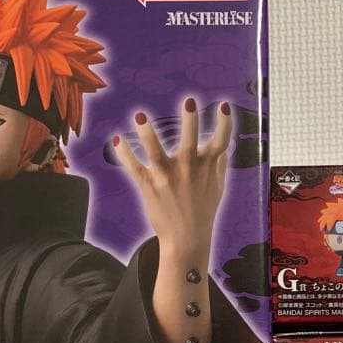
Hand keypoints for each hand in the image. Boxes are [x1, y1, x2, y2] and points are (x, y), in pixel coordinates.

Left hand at [113, 98, 231, 261]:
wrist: (187, 241)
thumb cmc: (203, 212)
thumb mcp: (218, 188)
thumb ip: (219, 164)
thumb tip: (224, 147)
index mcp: (207, 167)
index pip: (221, 142)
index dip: (225, 123)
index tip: (223, 107)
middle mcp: (188, 169)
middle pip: (190, 141)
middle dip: (190, 121)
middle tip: (189, 101)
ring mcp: (167, 177)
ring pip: (156, 152)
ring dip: (147, 134)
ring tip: (139, 117)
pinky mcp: (149, 186)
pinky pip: (134, 168)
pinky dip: (124, 155)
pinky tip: (117, 141)